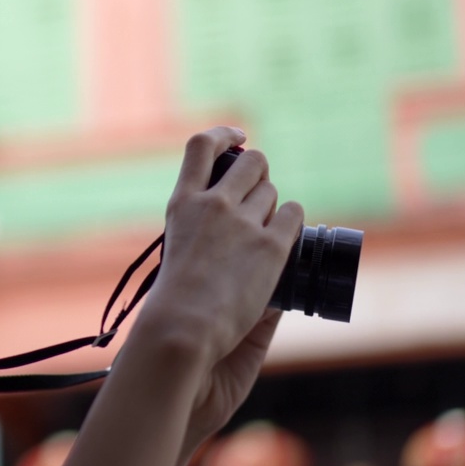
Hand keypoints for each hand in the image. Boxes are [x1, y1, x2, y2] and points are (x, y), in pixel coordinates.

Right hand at [144, 127, 303, 465]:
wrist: (182, 330)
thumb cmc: (171, 310)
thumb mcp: (175, 257)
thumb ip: (201, 237)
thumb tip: (241, 228)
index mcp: (181, 206)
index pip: (201, 146)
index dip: (224, 135)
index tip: (237, 139)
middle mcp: (212, 204)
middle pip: (251, 162)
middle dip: (259, 174)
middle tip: (258, 198)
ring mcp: (242, 222)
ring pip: (273, 191)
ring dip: (272, 209)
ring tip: (262, 238)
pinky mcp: (270, 246)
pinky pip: (293, 216)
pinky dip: (291, 224)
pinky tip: (284, 239)